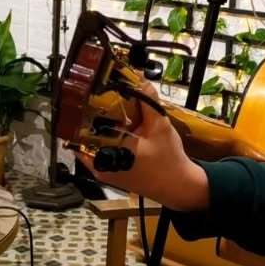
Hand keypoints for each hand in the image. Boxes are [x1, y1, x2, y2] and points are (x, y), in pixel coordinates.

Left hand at [76, 85, 208, 211]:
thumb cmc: (168, 159)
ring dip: (101, 127)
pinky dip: (108, 139)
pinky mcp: (110, 173)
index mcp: (106, 154)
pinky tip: (118, 127)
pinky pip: (101, 151)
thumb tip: (139, 78)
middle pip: (87, 133)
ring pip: (94, 142)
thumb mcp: (160, 126)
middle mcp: (99, 164)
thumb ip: (148, 101)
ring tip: (109, 108)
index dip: (87, 108)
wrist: (180, 186)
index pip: (84, 126)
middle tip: (100, 96)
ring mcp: (103, 171)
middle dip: (94, 116)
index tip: (91, 93)